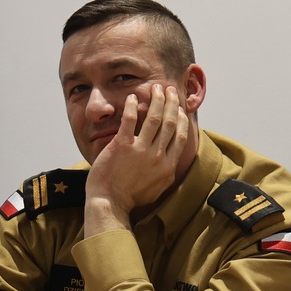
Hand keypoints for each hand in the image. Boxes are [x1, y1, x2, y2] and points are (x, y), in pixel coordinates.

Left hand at [84, 85, 192, 232]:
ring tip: (156, 88)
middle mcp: (158, 156)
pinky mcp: (122, 146)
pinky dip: (132, 106)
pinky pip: (130, 120)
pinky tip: (133, 97)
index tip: (179, 108)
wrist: (110, 203)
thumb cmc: (131, 198)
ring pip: (154, 118)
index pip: (180, 136)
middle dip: (171, 103)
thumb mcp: (157, 188)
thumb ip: (166, 171)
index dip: (181, 118)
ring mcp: (140, 150)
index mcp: (168, 166)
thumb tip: (172, 159)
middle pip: (169, 122)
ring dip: (157, 100)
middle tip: (171, 90)